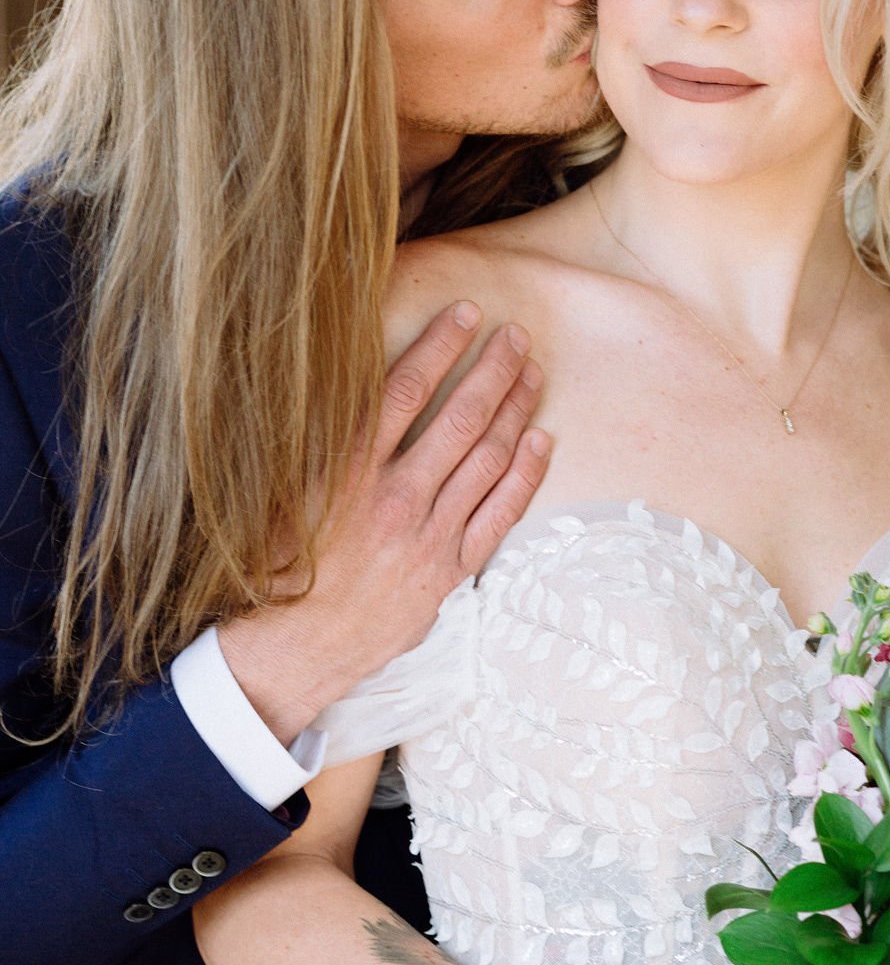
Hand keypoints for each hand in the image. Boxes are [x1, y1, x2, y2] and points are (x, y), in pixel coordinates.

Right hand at [218, 302, 548, 742]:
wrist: (291, 650)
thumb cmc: (274, 568)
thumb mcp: (281, 494)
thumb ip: (318, 442)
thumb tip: (342, 383)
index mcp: (348, 472)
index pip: (406, 391)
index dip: (441, 346)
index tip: (466, 313)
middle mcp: (395, 498)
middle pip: (460, 418)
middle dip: (493, 370)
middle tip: (516, 335)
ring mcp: (428, 536)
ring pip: (487, 460)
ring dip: (515, 411)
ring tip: (532, 375)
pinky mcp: (449, 571)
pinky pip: (499, 515)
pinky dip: (523, 475)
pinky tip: (539, 441)